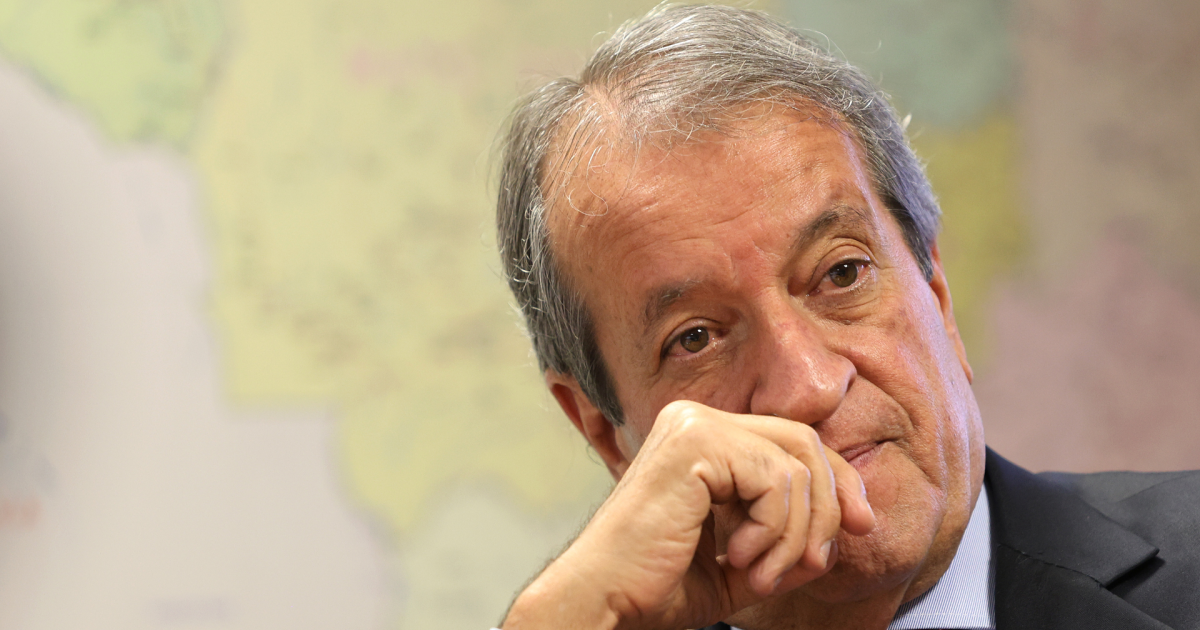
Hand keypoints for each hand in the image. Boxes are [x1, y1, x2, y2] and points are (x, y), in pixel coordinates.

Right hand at [502, 400, 875, 629]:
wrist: (608, 602)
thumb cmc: (661, 588)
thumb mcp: (746, 560)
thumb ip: (789, 535)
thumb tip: (849, 520)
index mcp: (702, 439)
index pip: (793, 441)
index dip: (836, 482)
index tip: (859, 526)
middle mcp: (696, 419)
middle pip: (804, 442)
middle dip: (828, 506)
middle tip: (813, 563)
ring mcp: (693, 425)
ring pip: (796, 465)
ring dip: (794, 534)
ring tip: (759, 574)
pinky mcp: (696, 444)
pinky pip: (776, 479)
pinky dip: (774, 530)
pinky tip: (737, 557)